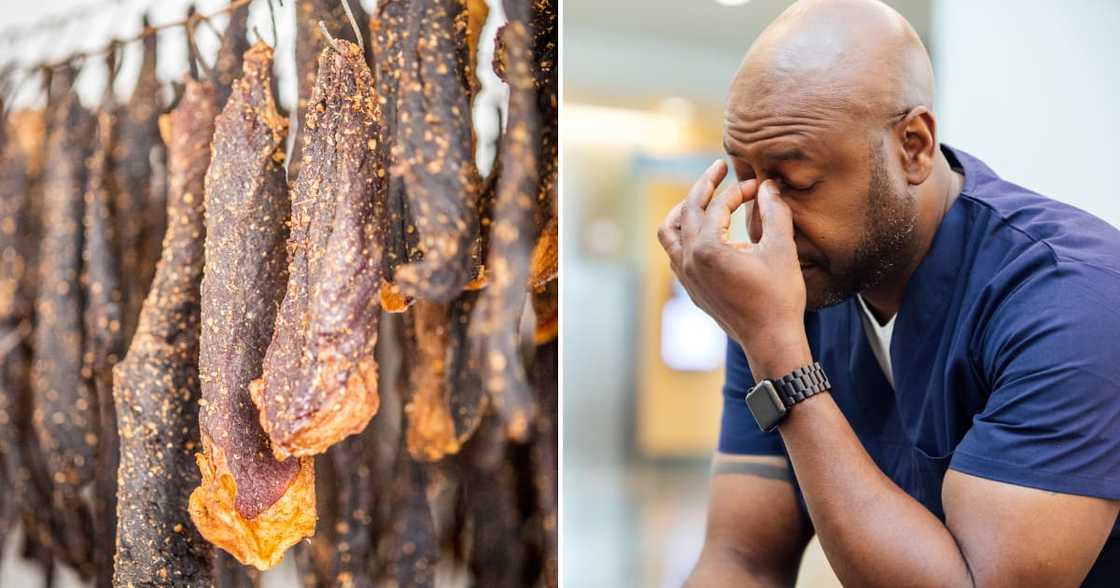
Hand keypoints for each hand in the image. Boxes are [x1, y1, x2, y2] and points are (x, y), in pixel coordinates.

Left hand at [656, 160, 810, 378]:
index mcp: (708, 249)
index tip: (757, 185)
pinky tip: (701, 233)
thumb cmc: (779, 297)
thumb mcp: (781, 249)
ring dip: (683, 211)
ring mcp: (686, 277)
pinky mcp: (690, 289)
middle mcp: (689, 261)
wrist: (770, 341)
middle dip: (704, 187)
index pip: (717, 207)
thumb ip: (773, 212)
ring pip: (669, 233)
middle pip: (687, 212)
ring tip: (698, 198)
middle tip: (719, 169)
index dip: (737, 190)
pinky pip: (674, 254)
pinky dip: (683, 235)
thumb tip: (768, 185)